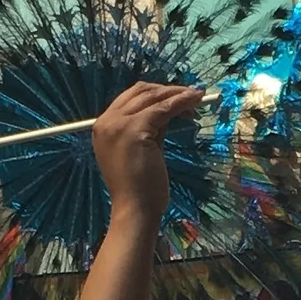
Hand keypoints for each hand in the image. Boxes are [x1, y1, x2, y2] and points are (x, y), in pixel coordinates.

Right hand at [92, 82, 199, 231]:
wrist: (135, 209)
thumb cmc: (139, 187)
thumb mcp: (143, 149)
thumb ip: (151, 128)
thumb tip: (170, 109)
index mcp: (103, 127)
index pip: (130, 98)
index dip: (156, 94)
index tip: (177, 97)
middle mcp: (106, 122)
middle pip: (139, 92)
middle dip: (167, 90)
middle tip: (190, 95)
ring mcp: (117, 124)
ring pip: (152, 97)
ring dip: (177, 94)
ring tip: (197, 97)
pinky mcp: (133, 129)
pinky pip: (162, 108)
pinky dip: (180, 102)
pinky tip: (194, 101)